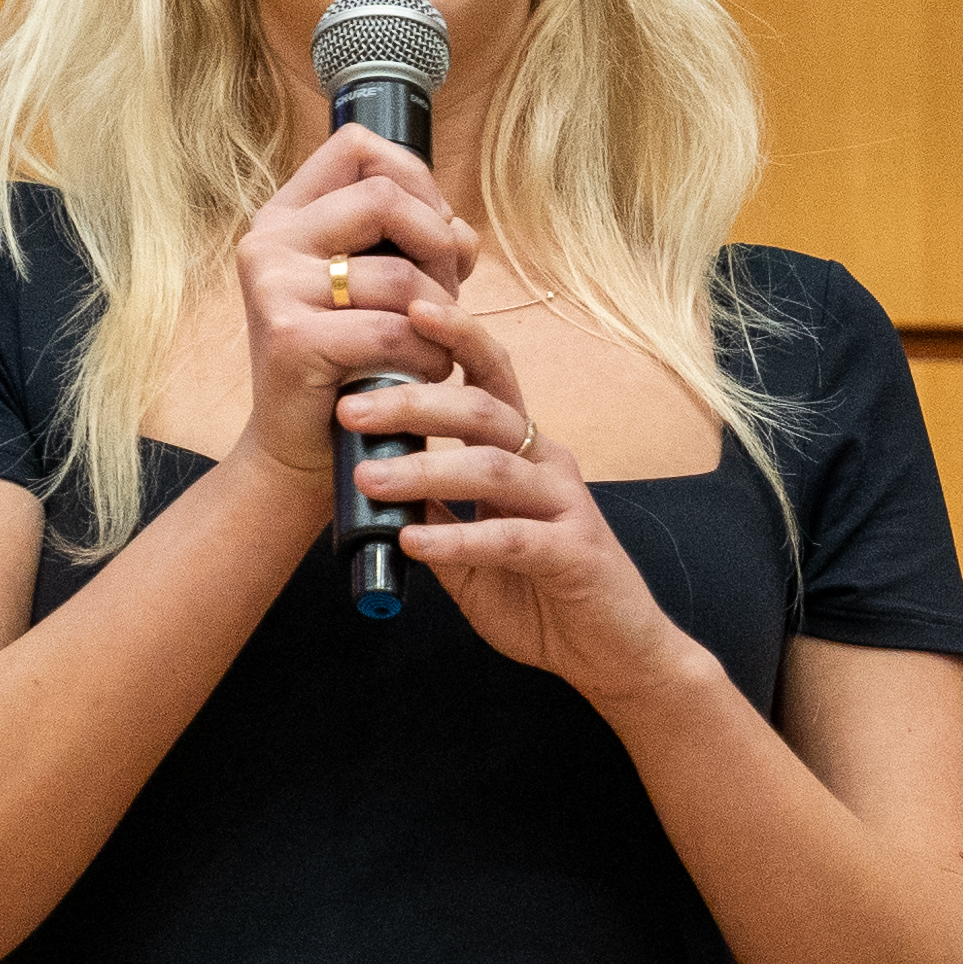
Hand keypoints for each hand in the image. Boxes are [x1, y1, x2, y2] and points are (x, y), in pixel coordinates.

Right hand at [231, 124, 475, 489]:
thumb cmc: (351, 363)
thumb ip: (418, 241)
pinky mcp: (290, 339)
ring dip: (441, 316)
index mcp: (285, 217)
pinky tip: (425, 373)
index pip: (356, 147)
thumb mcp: (382, 287)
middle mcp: (268, 242)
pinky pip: (393, 332)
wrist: (303, 450)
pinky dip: (428, 356)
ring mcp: (273, 288)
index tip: (432, 230)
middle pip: (386, 199)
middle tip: (447, 294)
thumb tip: (461, 229)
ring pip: (400, 276)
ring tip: (437, 346)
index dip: (415, 178)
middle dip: (439, 246)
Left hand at [336, 301, 696, 703]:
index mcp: (523, 449)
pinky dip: (459, 538)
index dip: (454, 335)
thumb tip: (373, 478)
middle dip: (412, 403)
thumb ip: (436, 510)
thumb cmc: (541, 592)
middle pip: (481, 409)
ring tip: (366, 480)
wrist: (611, 652)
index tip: (402, 311)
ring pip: (493, 468)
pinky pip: (511, 538)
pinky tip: (416, 543)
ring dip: (425, 470)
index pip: (489, 374)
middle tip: (350, 410)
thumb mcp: (472, 547)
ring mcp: (565, 505)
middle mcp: (547, 463)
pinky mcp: (574, 554)